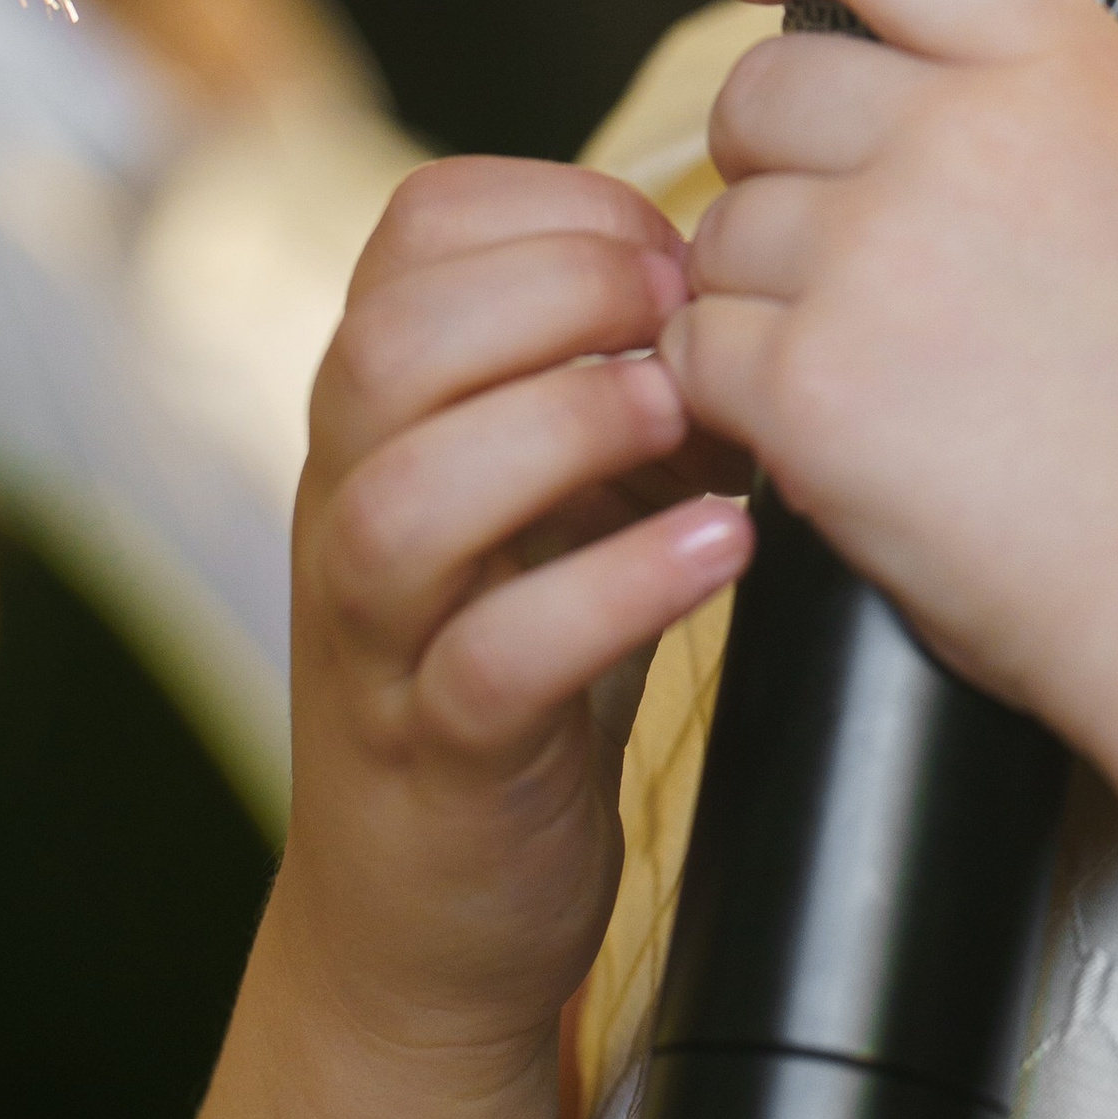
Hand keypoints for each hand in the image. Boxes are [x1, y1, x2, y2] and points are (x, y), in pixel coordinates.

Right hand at [281, 157, 752, 1061]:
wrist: (436, 912)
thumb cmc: (531, 651)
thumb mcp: (563, 485)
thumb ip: (622, 373)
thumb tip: (765, 270)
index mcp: (382, 412)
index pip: (415, 232)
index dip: (555, 207)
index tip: (675, 248)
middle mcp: (352, 503)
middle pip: (389, 345)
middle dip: (557, 295)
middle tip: (692, 319)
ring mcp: (383, 640)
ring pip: (404, 501)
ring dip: (565, 431)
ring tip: (694, 423)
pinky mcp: (442, 760)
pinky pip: (491, 661)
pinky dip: (611, 593)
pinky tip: (720, 553)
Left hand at [665, 0, 1117, 747]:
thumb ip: (1062, 130)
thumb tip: (962, 108)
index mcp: (1072, 68)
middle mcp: (967, 135)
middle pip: (765, 90)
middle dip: (768, 159)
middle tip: (826, 239)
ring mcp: (879, 259)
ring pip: (719, 234)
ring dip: (758, 292)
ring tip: (871, 373)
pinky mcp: (814, 390)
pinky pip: (698, 355)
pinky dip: (733, 397)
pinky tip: (822, 436)